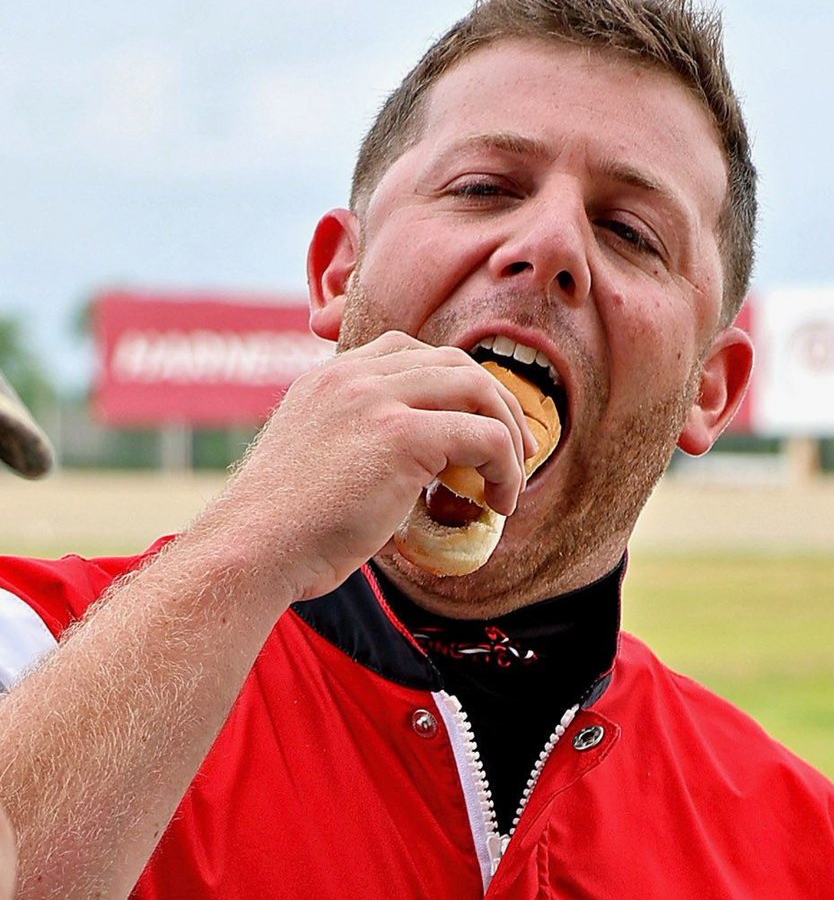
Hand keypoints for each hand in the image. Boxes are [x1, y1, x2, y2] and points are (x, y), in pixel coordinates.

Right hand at [197, 332, 537, 601]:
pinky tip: (501, 502)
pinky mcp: (402, 436)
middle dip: (496, 403)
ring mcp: (377, 400)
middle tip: (514, 450)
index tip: (474, 425)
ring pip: (477, 388)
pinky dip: (506, 467)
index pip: (408, 350)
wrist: (253, 549)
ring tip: (511, 480)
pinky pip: (484, 436)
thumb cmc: (281, 530)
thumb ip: (356, 450)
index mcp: (329, 378)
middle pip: (454, 361)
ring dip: (508, 433)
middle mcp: (353, 377)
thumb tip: (408, 480)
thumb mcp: (315, 465)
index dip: (454, 384)